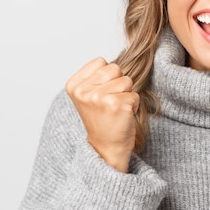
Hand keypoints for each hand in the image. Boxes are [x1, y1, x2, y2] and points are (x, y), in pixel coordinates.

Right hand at [65, 57, 138, 172]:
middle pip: (115, 68)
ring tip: (116, 109)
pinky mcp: (116, 105)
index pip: (101, 62)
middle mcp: (83, 91)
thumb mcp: (89, 95)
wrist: (106, 147)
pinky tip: (122, 116)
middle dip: (118, 84)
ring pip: (127, 80)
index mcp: (74, 85)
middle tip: (111, 103)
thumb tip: (114, 62)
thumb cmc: (101, 119)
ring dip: (126, 95)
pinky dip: (133, 106)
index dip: (107, 77)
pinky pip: (135, 95)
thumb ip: (96, 76)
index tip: (101, 95)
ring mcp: (98, 98)